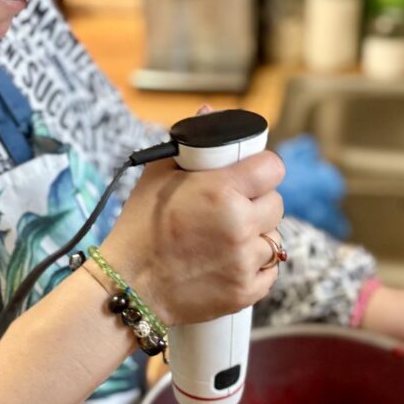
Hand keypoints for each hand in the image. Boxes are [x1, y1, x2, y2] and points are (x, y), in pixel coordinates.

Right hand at [102, 151, 284, 326]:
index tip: (252, 176)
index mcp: (222, 190)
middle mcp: (240, 224)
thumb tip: (209, 112)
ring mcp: (245, 261)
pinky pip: (270, 272)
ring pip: (274, 240)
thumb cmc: (140, 229)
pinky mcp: (245, 291)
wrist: (128, 287)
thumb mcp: (158, 176)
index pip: (273, 168)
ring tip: (226, 240)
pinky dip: (255, 268)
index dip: (262, 169)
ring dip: (256, 237)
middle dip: (257, 204)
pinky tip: (229, 263)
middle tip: (232, 209)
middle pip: (276, 204)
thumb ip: (190, 145)